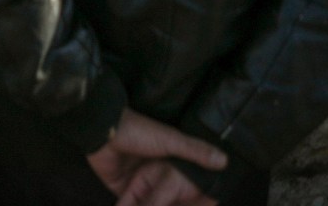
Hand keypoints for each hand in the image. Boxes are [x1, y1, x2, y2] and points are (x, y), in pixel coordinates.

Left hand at [87, 110, 227, 198]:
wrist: (102, 130)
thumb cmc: (138, 131)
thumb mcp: (171, 140)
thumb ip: (195, 150)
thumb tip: (224, 161)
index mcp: (168, 161)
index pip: (184, 183)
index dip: (194, 197)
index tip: (207, 204)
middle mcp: (155, 173)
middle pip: (168, 198)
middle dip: (173, 205)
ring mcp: (138, 184)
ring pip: (150, 205)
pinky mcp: (122, 192)